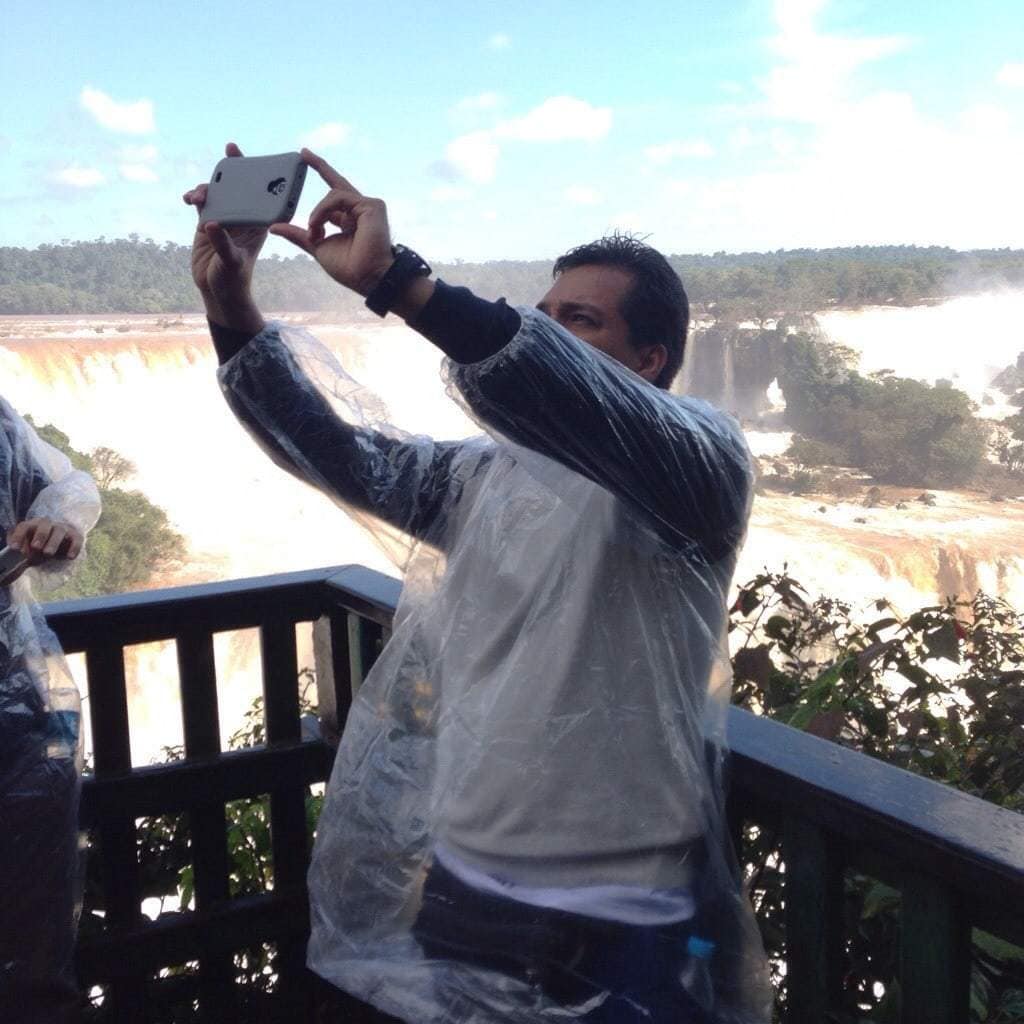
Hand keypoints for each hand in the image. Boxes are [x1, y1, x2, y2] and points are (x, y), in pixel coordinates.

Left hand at [7, 518, 83, 565]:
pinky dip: (74, 548)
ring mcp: (63, 529)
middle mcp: (48, 524)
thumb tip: (20, 550)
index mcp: (33, 525)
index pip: (24, 526)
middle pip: (44, 524)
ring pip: (59, 531)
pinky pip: (76, 540)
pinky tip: (70, 557)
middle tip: (36, 547)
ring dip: (53, 542)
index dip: (19, 536)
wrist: (57, 547)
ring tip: (48, 553)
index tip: (14, 548)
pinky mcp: (75, 536)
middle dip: (40, 535)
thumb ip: (22, 548)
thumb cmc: (38, 547)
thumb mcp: (27, 548)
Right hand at [182, 142, 265, 332]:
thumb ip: (222, 243)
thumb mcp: (231, 262)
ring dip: (207, 188)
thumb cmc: (233, 278)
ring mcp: (225, 219)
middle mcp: (242, 218)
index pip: (260, 193)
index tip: (258, 156)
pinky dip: (195, 198)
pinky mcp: (207, 224)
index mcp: (257, 223)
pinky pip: (202, 203)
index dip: (257, 172)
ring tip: (197, 196)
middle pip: (238, 186)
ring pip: (217, 193)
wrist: (218, 291)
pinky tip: (188, 199)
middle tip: (227, 153)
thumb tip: (210, 224)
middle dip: (231, 169)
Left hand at [270, 150, 394, 295]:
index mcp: (348, 222)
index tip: (305, 160)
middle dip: (320, 166)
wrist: (368, 277)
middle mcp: (358, 212)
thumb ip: (298, 235)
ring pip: (332, 196)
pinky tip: (318, 224)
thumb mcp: (317, 247)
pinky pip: (339, 197)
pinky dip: (324, 210)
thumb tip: (273, 227)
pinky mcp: (372, 206)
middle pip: (337, 184)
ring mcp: (366, 208)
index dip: (322, 177)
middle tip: (302, 153)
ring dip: (317, 214)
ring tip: (314, 231)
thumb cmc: (349, 268)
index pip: (332, 197)